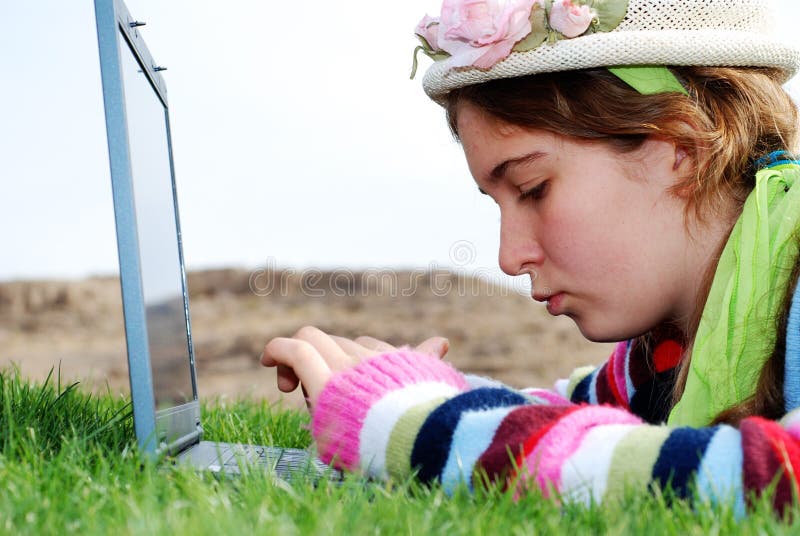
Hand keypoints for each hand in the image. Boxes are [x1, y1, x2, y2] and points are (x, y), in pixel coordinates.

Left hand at [260, 326, 448, 409]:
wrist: (427, 438)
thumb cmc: (429, 420)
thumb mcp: (428, 388)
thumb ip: (425, 362)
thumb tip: (441, 341)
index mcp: (395, 363)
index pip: (367, 347)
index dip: (351, 358)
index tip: (345, 384)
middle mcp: (371, 360)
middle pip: (339, 342)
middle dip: (323, 356)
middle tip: (307, 387)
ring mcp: (349, 369)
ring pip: (315, 340)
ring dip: (299, 355)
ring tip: (287, 382)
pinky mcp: (328, 383)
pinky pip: (298, 352)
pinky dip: (279, 349)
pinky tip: (268, 358)